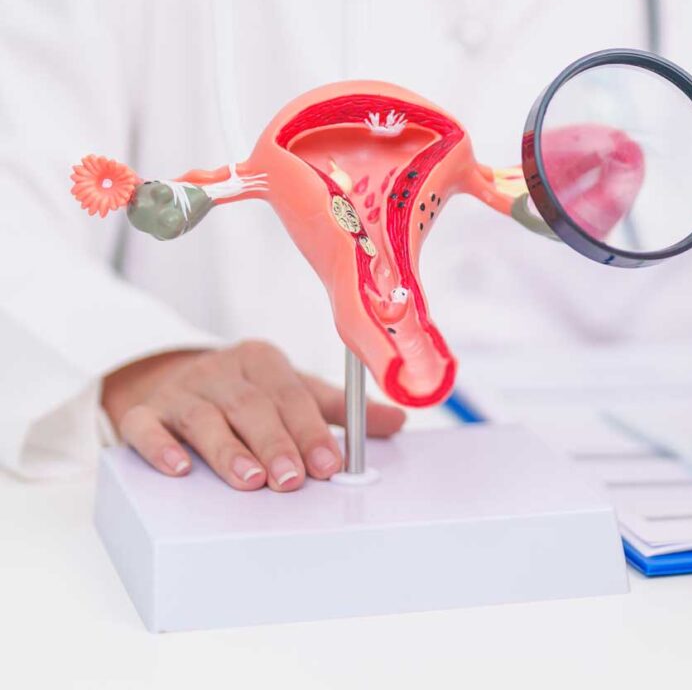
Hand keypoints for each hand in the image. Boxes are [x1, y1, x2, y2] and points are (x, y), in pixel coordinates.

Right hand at [102, 341, 405, 491]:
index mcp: (261, 360)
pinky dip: (160, 446)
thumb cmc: (244, 394)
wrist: (170, 379)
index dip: (311, 429)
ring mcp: (181, 391)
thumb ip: (337, 411)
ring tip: (250, 481)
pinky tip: (179, 468)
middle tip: (293, 479)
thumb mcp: (291, 392)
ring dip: (228, 450)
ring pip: (204, 417)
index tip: (330, 464)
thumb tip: (397, 420)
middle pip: (250, 405)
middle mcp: (221, 370)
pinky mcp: (146, 413)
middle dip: (275, 443)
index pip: (291, 393)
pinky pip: (147, 427)